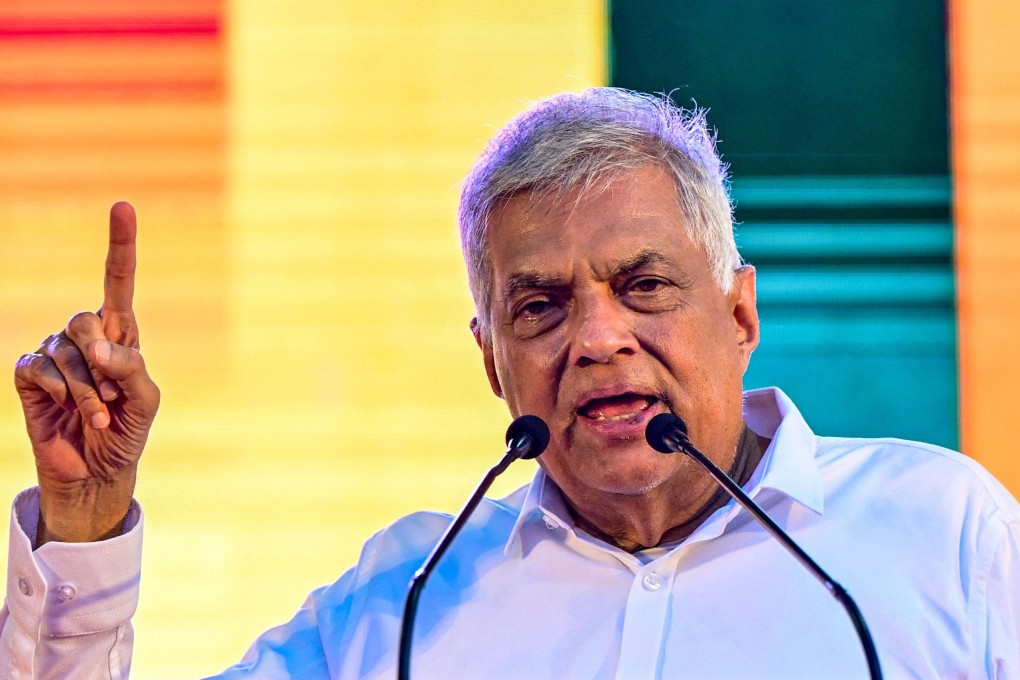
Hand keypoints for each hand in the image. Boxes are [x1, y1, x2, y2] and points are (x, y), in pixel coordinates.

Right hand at [14, 202, 159, 544]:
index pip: (118, 280)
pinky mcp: (28, 375)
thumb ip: (129, 368)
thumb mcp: (145, 401)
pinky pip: (36, 367)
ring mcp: (54, 354)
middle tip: (111, 397)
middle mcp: (86, 336)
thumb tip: (98, 346)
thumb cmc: (128, 433)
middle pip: (84, 317)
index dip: (120, 244)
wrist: (97, 472)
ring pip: (64, 350)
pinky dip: (57, 392)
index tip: (123, 206)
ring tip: (98, 416)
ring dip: (85, 390)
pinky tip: (66, 411)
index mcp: (121, 334)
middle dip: (100, 360)